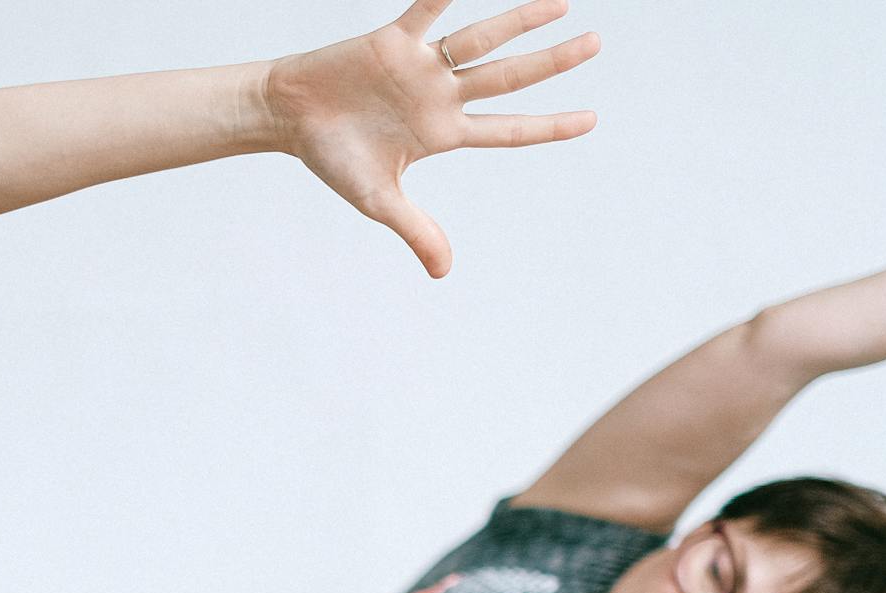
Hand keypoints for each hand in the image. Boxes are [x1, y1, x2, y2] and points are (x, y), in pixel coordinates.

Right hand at [265, 0, 598, 276]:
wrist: (289, 117)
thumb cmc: (332, 156)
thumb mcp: (378, 200)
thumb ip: (416, 229)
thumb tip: (444, 273)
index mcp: (443, 133)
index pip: (507, 129)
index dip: (548, 126)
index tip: (591, 120)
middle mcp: (441, 95)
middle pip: (508, 79)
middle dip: (552, 63)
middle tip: (597, 45)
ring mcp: (421, 66)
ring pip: (481, 40)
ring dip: (520, 22)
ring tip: (562, 5)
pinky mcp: (393, 41)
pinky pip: (426, 10)